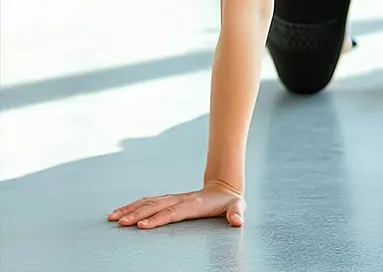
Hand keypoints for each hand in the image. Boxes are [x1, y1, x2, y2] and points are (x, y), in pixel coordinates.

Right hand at [107, 181, 246, 229]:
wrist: (224, 187)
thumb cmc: (229, 201)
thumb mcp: (237, 206)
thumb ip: (237, 213)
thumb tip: (238, 221)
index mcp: (193, 204)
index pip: (172, 212)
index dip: (158, 219)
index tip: (142, 226)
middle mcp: (180, 199)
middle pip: (155, 206)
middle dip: (137, 214)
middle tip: (121, 223)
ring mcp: (173, 198)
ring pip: (148, 202)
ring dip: (131, 209)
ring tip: (114, 218)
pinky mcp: (168, 200)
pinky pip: (148, 202)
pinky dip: (133, 206)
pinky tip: (121, 212)